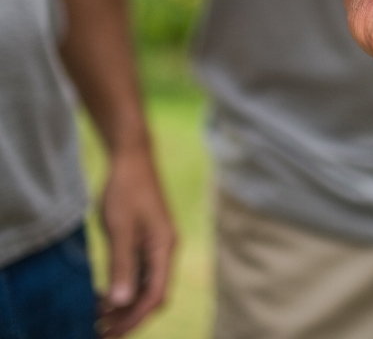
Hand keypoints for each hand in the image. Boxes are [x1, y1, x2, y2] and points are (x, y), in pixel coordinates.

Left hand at [98, 150, 175, 337]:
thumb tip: (122, 302)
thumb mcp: (119, 229)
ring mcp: (158, 245)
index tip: (109, 332)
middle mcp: (166, 250)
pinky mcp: (149, 240)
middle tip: (101, 329)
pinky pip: (141, 273)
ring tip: (99, 315)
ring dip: (126, 304)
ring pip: (147, 286)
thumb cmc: (126, 189)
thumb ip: (123, 265)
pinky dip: (126, 288)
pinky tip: (106, 292)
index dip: (133, 318)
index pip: (155, 296)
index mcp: (164, 248)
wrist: (132, 158)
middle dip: (130, 316)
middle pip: (154, 295)